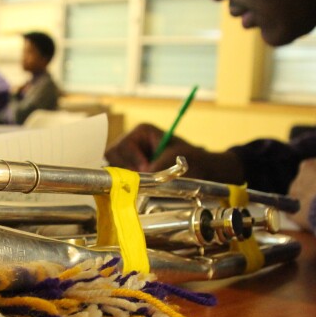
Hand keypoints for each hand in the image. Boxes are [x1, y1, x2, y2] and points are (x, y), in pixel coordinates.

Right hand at [105, 123, 244, 182]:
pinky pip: (119, 179)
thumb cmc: (193, 161)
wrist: (205, 171)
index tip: (146, 168)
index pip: (119, 147)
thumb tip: (133, 183)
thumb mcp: (173, 162)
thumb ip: (153, 170)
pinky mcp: (131, 171)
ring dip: (128, 178)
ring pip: (113, 170)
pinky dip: (128, 184)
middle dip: (127, 170)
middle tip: (146, 175)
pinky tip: (141, 185)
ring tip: (147, 180)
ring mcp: (130, 157)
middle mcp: (132, 142)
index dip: (131, 160)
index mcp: (141, 132)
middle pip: (111, 158)